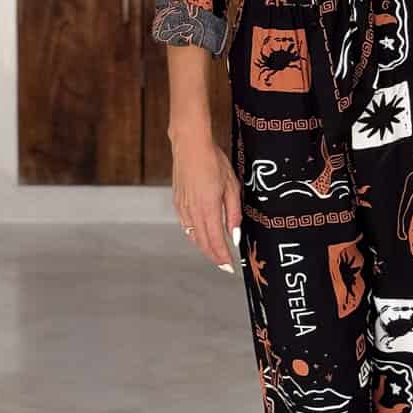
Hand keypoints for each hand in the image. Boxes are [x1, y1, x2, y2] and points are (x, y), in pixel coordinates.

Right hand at [171, 131, 241, 270]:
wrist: (190, 145)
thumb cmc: (214, 162)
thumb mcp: (231, 186)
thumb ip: (233, 213)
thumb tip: (235, 236)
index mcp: (208, 208)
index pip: (216, 240)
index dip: (222, 256)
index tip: (230, 267)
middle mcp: (193, 211)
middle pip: (203, 243)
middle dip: (214, 256)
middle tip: (224, 265)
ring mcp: (183, 208)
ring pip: (193, 236)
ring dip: (204, 247)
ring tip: (215, 253)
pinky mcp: (178, 202)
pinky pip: (186, 226)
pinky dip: (194, 235)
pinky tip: (201, 236)